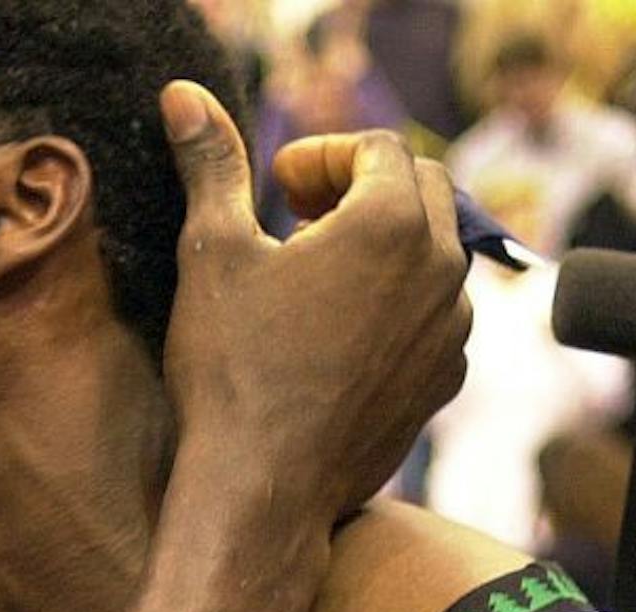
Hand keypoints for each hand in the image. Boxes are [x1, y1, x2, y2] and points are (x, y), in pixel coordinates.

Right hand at [159, 86, 470, 523]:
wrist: (261, 491)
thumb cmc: (233, 371)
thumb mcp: (212, 254)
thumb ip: (212, 165)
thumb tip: (185, 96)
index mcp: (393, 223)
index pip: (377, 148)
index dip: (322, 155)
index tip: (275, 187)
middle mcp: (442, 271)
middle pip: (421, 190)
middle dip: (363, 189)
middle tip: (299, 217)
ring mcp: (451, 333)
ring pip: (433, 257)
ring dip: (382, 248)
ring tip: (315, 276)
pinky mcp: (443, 384)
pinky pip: (432, 320)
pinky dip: (394, 307)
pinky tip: (336, 335)